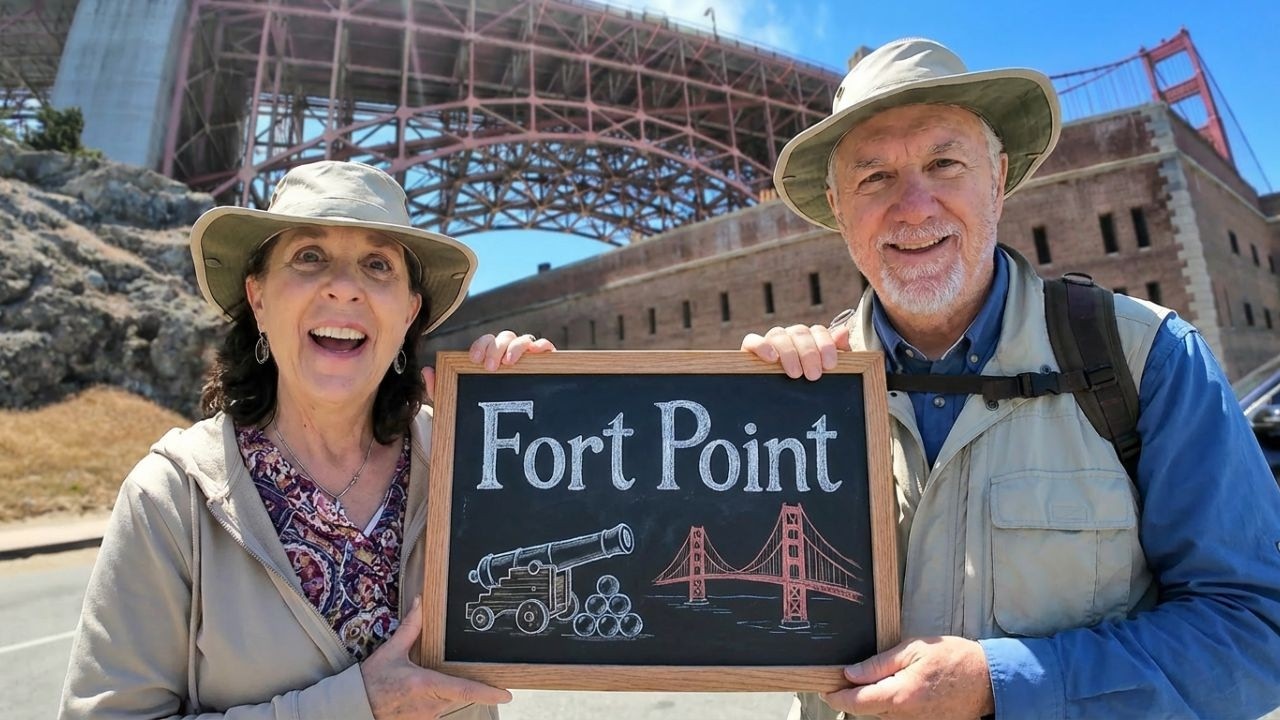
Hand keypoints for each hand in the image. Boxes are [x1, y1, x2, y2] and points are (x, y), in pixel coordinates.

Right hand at [362, 597, 511, 718]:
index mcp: (426, 685)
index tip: (507, 695)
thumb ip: (410, 628)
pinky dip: (433, 702)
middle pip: (458, 695)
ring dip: (442, 694)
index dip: (488, 693)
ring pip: (447, 704)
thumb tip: (420, 602)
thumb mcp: (391, 652)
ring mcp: (424, 718)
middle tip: (447, 674)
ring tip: (418, 684)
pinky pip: (435, 712)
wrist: (353, 707)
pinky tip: (415, 695)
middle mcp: (429, 705)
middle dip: (458, 684)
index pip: (464, 690)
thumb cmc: (371, 681)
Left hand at [421, 331, 555, 402]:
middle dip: (496, 348)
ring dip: (516, 347)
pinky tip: (535, 354)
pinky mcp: (545, 363)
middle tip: (491, 366)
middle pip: (504, 338)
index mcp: (489, 358)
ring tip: (509, 363)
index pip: (485, 343)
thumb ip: (440, 389)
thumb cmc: (485, 411)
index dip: (481, 346)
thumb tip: (427, 371)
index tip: (475, 359)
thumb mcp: (459, 402)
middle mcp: (508, 354)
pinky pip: (545, 347)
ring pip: (523, 340)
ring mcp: (528, 357)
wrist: (510, 433)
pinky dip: (541, 346)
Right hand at [740, 324, 850, 379]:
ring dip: (789, 353)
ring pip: (778, 335)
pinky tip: (772, 358)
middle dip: (809, 354)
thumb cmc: (807, 384)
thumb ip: (840, 353)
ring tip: (795, 374)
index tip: (829, 365)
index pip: (818, 331)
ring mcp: (770, 342)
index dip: (826, 345)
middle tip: (814, 375)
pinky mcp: (749, 350)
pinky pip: (752, 340)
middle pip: (800, 332)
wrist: (778, 407)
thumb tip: (843, 332)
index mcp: (809, 339)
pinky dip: (762, 346)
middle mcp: (790, 337)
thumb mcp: (825, 372)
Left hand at [820, 636, 993, 719]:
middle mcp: (904, 717)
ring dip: (876, 700)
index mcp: (898, 696)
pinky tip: (901, 689)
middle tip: (850, 677)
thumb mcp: (912, 650)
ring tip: (884, 678)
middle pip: (867, 711)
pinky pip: (900, 718)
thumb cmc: (953, 659)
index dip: (836, 697)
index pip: (855, 703)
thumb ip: (878, 663)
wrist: (988, 680)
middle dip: (856, 696)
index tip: (826, 690)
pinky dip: (894, 706)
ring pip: (883, 715)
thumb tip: (850, 673)